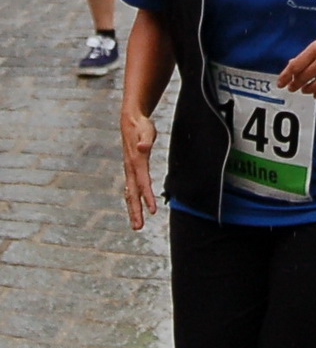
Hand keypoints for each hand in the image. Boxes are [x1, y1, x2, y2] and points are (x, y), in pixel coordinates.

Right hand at [121, 109, 158, 228]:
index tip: (153, 211)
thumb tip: (143, 147)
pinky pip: (132, 188)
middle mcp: (131, 169)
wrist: (130, 120)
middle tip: (138, 227)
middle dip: (136, 211)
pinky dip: (134, 200)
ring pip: (131, 194)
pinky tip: (137, 208)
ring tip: (137, 225)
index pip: (143, 183)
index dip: (147, 197)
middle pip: (133, 194)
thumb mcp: (146, 130)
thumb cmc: (140, 126)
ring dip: (133, 209)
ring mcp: (129, 170)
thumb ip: (145, 139)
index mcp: (136, 162)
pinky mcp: (131, 170)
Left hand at [279, 28, 315, 98]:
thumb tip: (291, 65)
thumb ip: (308, 54)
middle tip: (293, 87)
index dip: (286, 76)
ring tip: (306, 89)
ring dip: (307, 90)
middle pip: (303, 78)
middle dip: (295, 85)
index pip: (296, 66)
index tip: (281, 83)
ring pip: (314, 87)